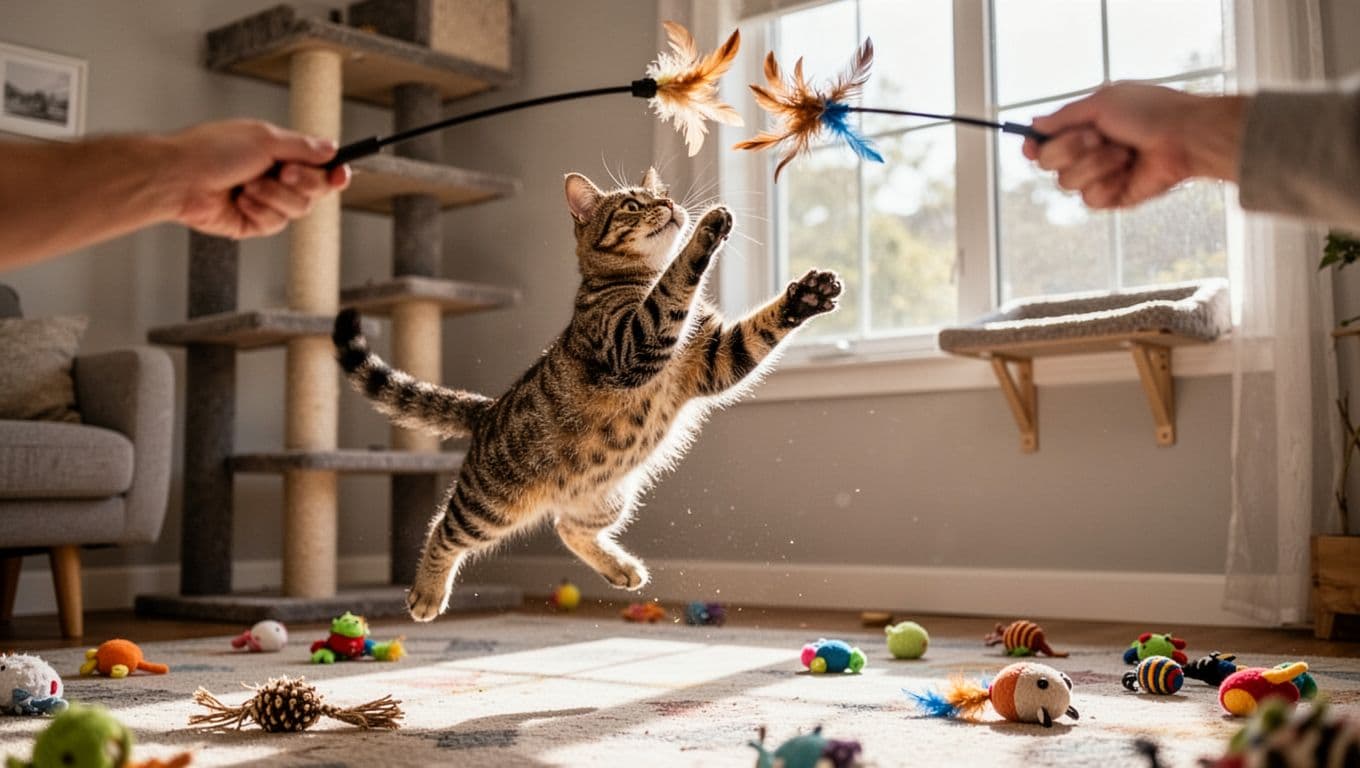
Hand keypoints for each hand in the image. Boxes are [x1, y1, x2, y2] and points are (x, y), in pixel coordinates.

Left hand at [166, 119, 350, 238]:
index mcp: (279, 152)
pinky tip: (240, 200)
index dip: (333, 172)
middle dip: (302, 182)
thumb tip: (331, 148)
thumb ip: (303, 147)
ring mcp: (265, 200)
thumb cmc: (210, 151)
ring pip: (298, 208)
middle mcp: (275, 176)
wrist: (179, 178)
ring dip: (275, 195)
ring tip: (249, 185)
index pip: (319, 165)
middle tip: (284, 171)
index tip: (339, 174)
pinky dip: (259, 210)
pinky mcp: (253, 222)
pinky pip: (275, 223)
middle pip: (315, 189)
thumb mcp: (264, 139)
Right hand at [1022, 83, 1244, 208]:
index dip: (1033, 145)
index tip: (1031, 144)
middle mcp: (1086, 152)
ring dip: (1095, 164)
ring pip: (1066, 182)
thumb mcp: (1102, 102)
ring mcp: (1099, 176)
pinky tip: (1128, 171)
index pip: (1043, 142)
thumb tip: (1034, 125)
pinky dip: (1108, 182)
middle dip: (1069, 148)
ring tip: (1124, 153)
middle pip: (1046, 163)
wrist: (1185, 136)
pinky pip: (1089, 199)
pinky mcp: (1113, 197)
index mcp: (1082, 127)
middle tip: (1097, 136)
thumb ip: (1063, 116)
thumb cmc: (1150, 112)